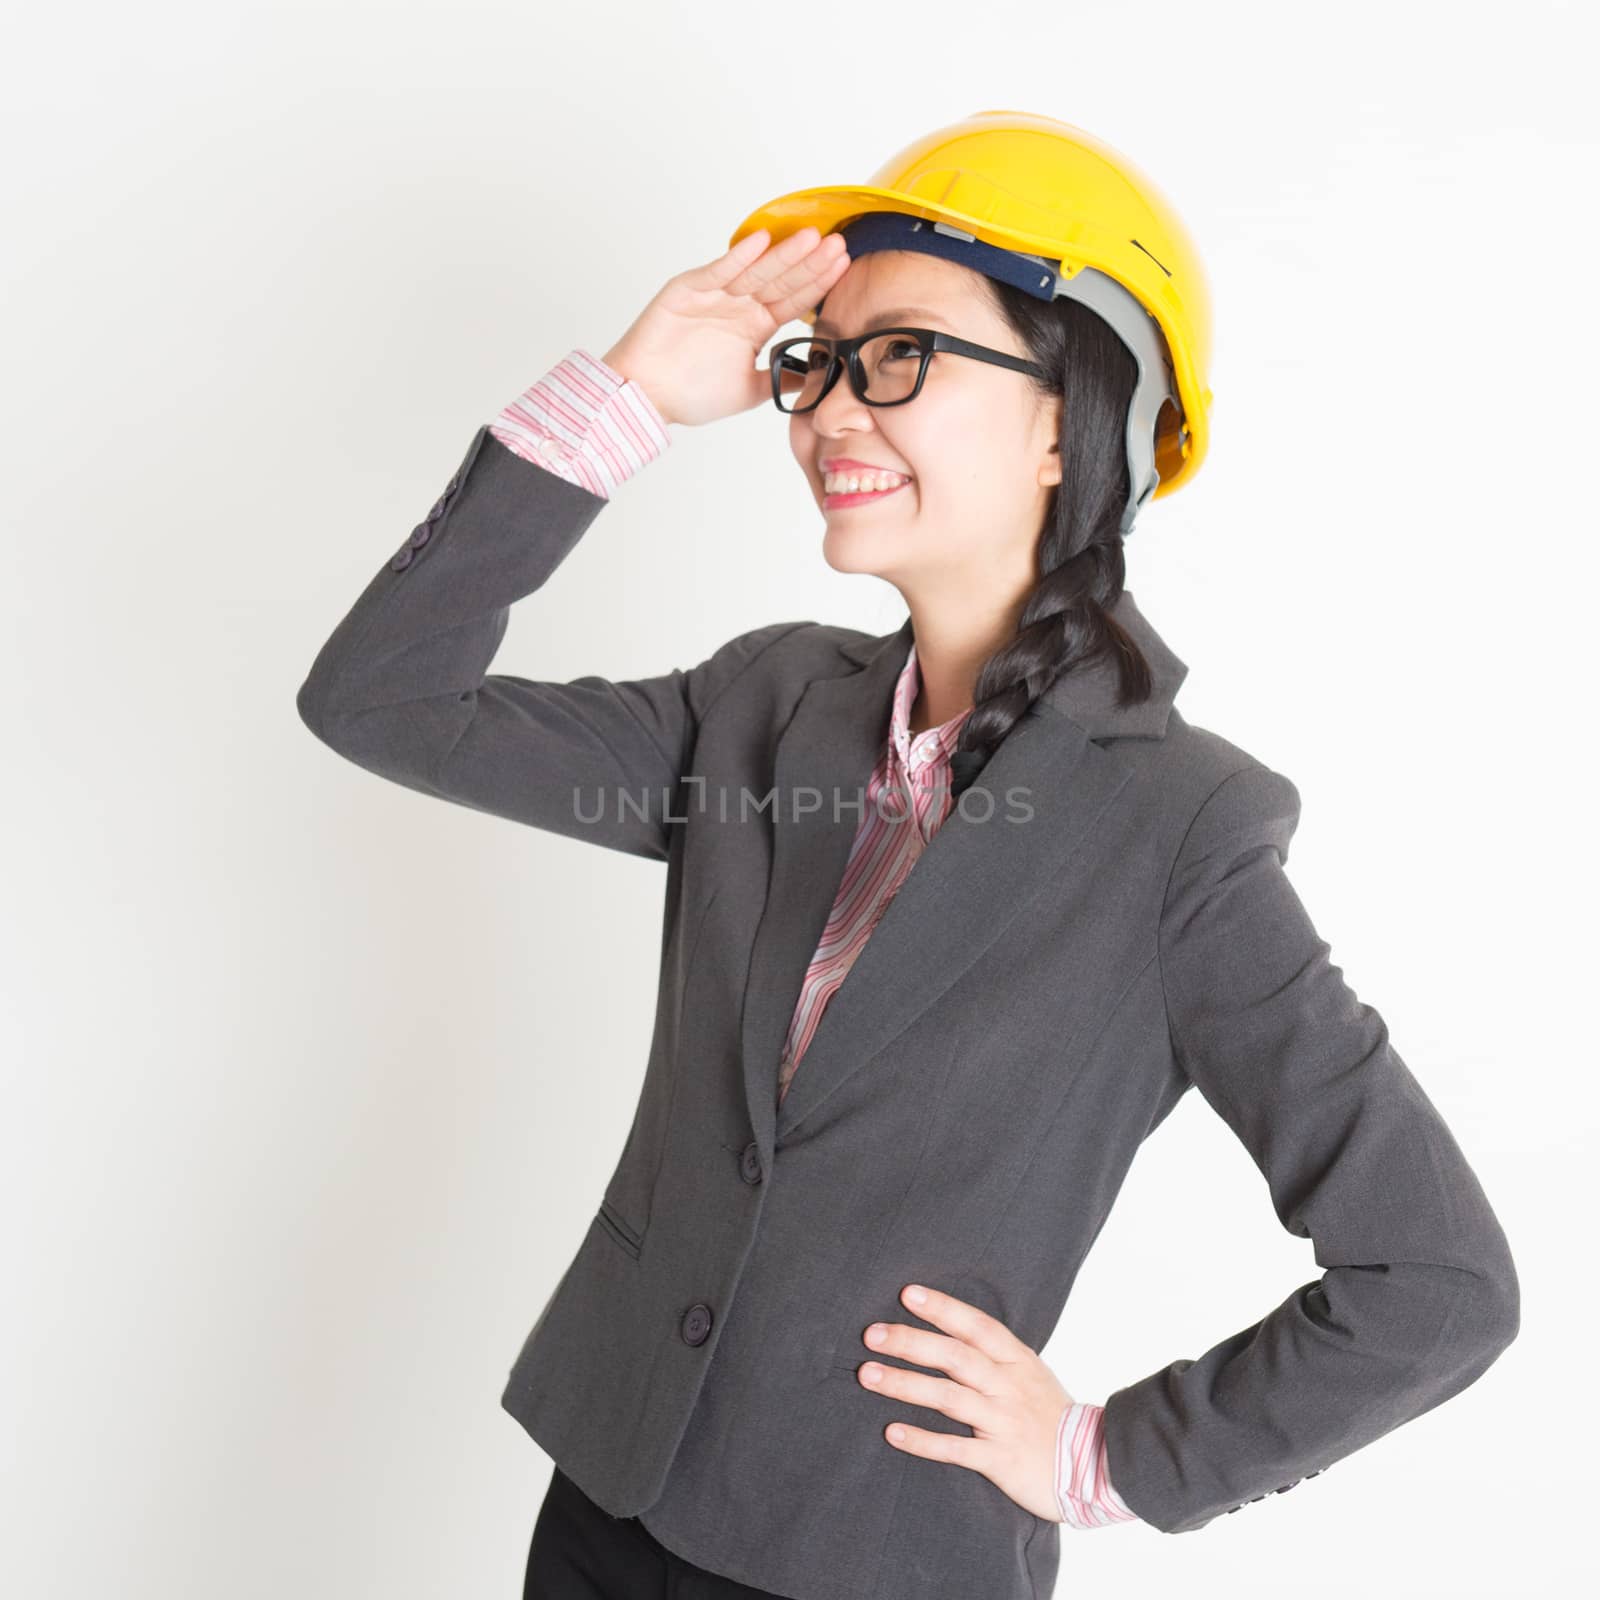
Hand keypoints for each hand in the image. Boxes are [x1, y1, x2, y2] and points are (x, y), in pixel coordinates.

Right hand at [601, 226, 849, 428]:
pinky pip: (719, 271)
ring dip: (783, 254)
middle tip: (838, 244)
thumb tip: (818, 378)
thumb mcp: (748, 391)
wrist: (646, 397)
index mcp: (754, 326)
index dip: (818, 284)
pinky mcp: (690, 289)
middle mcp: (739, 306)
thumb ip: (781, 379)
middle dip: (810, 263)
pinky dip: (739, 257)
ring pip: (756, 271)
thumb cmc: (689, 395)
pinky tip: (762, 241)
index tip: (844, 267)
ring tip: (811, 238)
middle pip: (781, 280)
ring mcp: (716, 294)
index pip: (794, 300)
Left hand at [855, 1282, 1073, 1524]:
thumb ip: (994, 1354)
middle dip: (911, 1342)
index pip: (977, 1326)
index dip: (944, 1308)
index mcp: (1017, 1361)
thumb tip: (950, 1327)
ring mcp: (1004, 1422)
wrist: (1094, 1467)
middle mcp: (1008, 1386)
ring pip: (949, 1397)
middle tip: (871, 1334)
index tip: (909, 1293)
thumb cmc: (1051, 1415)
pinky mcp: (1000, 1459)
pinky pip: (955, 1449)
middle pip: (956, 1356)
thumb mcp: (1030, 1373)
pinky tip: (892, 1432)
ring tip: (868, 1375)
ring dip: (906, 1385)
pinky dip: (923, 1440)